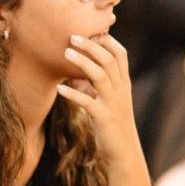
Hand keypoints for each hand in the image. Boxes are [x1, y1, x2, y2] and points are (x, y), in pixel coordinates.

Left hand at [56, 34, 139, 162]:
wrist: (123, 154)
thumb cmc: (112, 126)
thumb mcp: (106, 102)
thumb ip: (93, 87)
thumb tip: (73, 77)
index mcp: (123, 84)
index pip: (120, 54)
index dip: (106, 40)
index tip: (89, 31)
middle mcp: (121, 91)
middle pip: (109, 60)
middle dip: (92, 46)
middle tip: (72, 36)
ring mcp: (113, 104)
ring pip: (101, 76)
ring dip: (83, 62)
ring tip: (66, 53)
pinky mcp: (104, 119)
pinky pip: (88, 103)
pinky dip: (74, 94)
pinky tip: (60, 89)